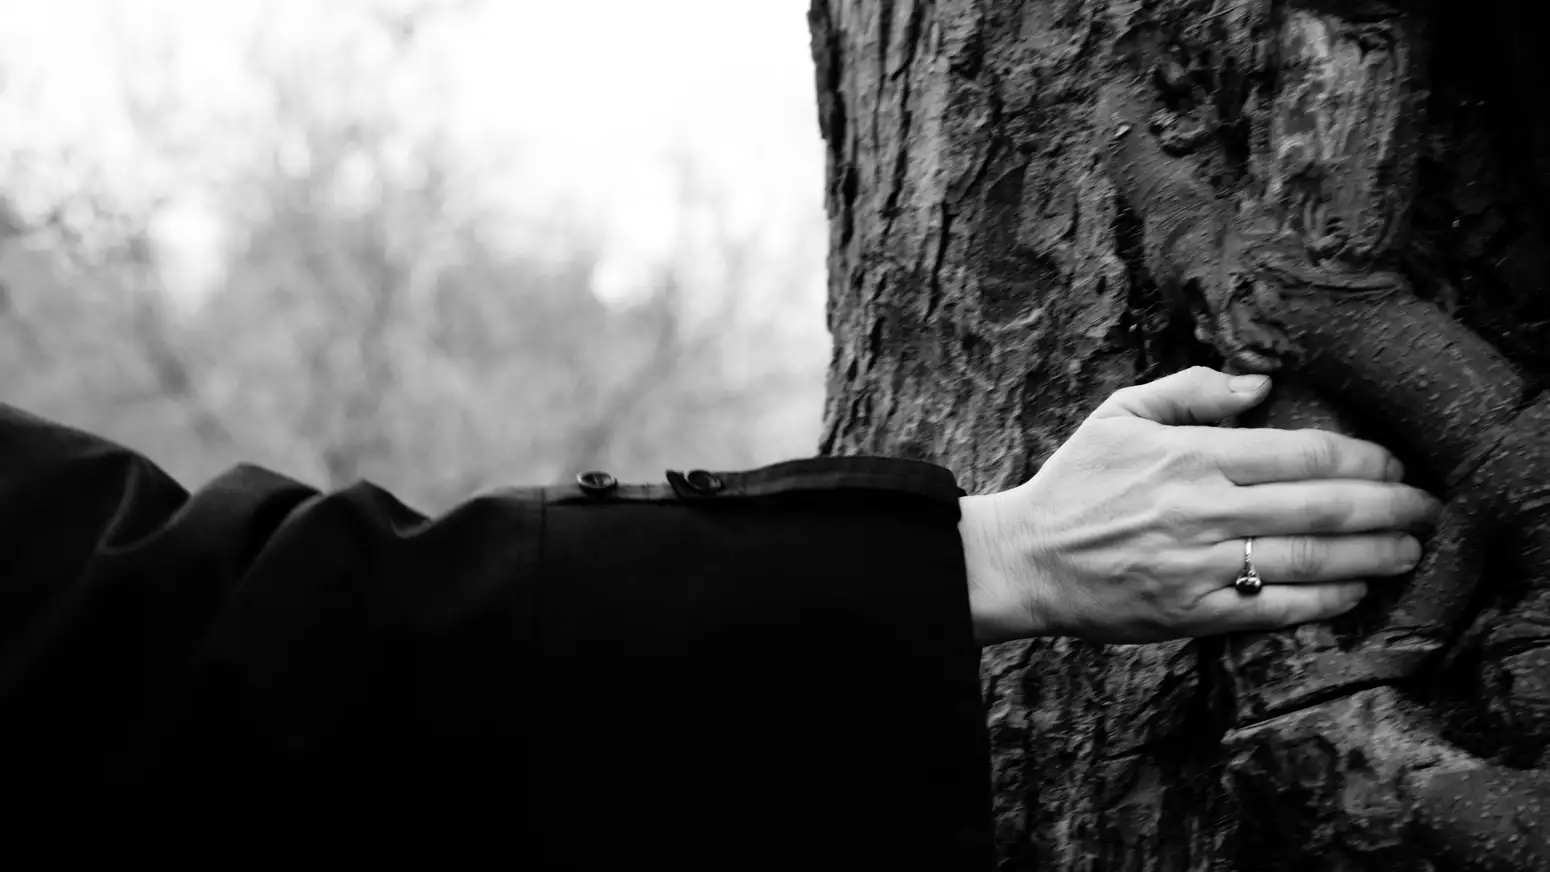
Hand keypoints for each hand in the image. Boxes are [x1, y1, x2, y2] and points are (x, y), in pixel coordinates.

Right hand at [959, 367, 1441, 644]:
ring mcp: (1199, 566)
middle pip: (1321, 506)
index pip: (1301, 452)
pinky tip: (1355, 590)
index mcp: (1190, 455)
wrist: (1026, 560)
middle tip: (1426, 506)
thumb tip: (1261, 383)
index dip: (1361, 456)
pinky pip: (1275, 608)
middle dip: (1388, 505)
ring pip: (1309, 560)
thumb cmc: (1075, 483)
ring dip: (1372, 554)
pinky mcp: (1194, 613)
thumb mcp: (1119, 413)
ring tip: (1409, 549)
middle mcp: (1202, 509)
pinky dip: (1325, 600)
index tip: (1391, 461)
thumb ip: (1190, 390)